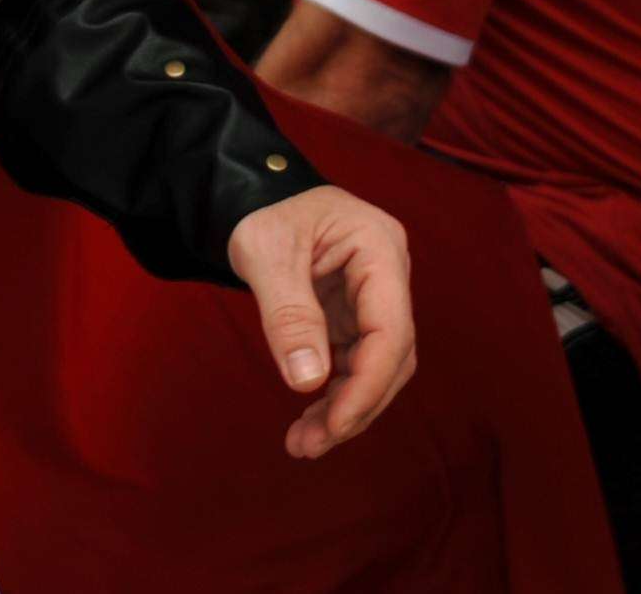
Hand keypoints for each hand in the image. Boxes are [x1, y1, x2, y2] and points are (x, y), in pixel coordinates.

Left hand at [226, 185, 416, 458]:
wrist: (250, 194)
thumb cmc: (261, 211)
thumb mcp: (266, 255)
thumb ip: (289, 315)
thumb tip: (308, 382)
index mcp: (379, 248)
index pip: (391, 329)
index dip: (367, 385)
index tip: (335, 425)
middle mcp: (387, 274)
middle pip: (391, 355)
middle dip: (355, 406)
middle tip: (310, 445)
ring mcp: (373, 297)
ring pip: (376, 367)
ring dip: (345, 409)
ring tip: (302, 443)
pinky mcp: (354, 315)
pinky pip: (354, 363)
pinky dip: (334, 394)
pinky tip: (309, 421)